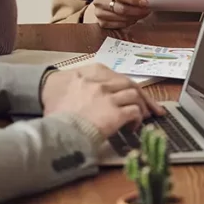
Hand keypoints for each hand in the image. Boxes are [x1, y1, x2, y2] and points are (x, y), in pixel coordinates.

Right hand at [41, 64, 164, 136]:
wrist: (53, 129)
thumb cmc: (54, 113)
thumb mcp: (64, 92)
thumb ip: (81, 88)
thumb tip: (88, 98)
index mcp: (90, 73)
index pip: (117, 76)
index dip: (128, 86)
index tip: (134, 93)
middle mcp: (101, 82)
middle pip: (130, 84)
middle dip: (143, 96)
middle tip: (151, 107)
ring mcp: (109, 97)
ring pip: (136, 95)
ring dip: (142, 107)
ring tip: (142, 117)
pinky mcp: (115, 113)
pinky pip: (135, 112)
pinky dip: (137, 118)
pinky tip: (133, 127)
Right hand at [86, 0, 150, 28]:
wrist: (107, 2)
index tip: (145, 2)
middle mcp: (99, 0)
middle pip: (120, 8)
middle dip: (136, 10)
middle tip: (147, 10)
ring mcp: (98, 13)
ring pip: (120, 18)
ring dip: (134, 17)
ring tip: (143, 14)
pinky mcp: (101, 23)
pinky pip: (117, 25)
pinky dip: (128, 23)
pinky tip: (134, 19)